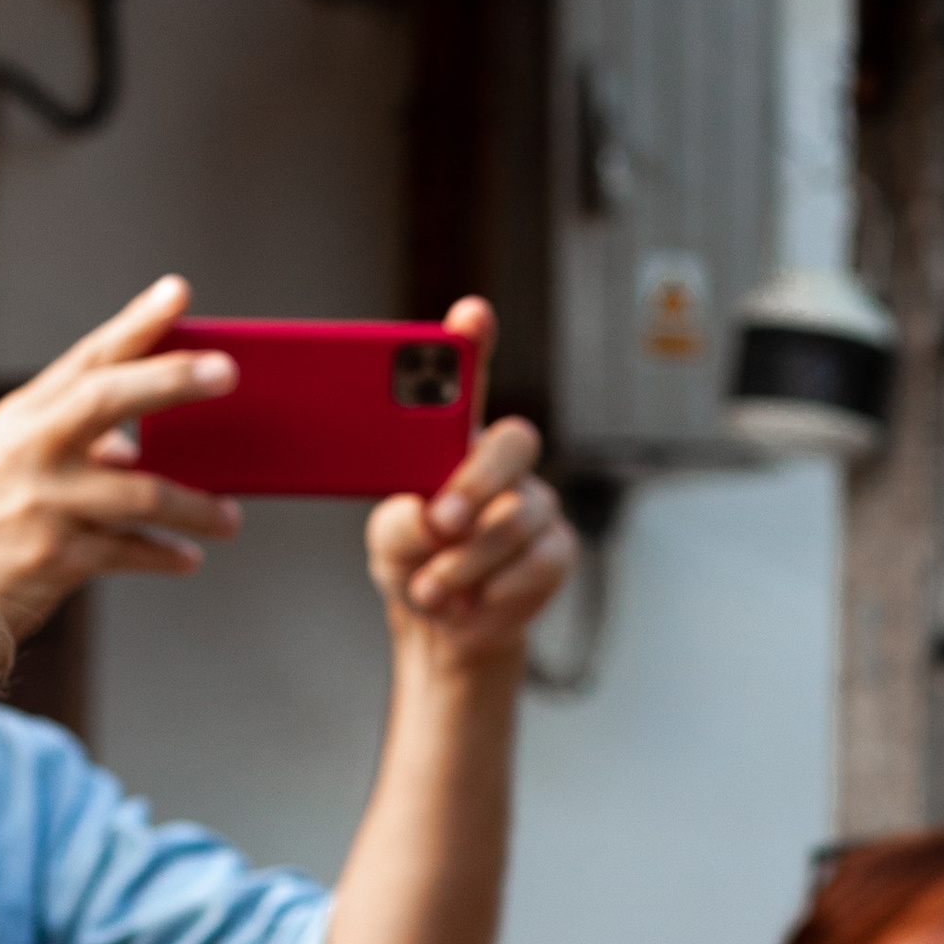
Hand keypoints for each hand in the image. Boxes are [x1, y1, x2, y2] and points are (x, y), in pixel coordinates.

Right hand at [0, 275, 243, 638]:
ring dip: (196, 505)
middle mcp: (29, 448)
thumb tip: (135, 450)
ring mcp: (41, 501)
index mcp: (22, 416)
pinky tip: (187, 556)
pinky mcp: (54, 555)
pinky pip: (132, 550)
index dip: (135, 325)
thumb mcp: (18, 467)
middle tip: (228, 371)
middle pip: (108, 398)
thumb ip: (75, 446)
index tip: (177, 292)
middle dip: (172, 380)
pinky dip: (166, 553)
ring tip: (230, 518)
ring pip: (140, 490)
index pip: (87, 359)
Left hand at [367, 302, 575, 676]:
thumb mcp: (388, 538)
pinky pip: (536, 563)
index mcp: (455, 438)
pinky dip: (494, 590)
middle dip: (477, 481)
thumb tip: (434, 518)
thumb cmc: (415, 562)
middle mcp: (501, 461)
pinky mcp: (556, 550)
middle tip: (443, 521)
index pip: (469, 377)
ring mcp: (535, 503)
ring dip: (467, 562)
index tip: (471, 315)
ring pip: (517, 517)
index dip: (473, 342)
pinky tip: (469, 604)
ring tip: (430, 589)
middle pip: (514, 441)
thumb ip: (401, 521)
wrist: (443, 629)